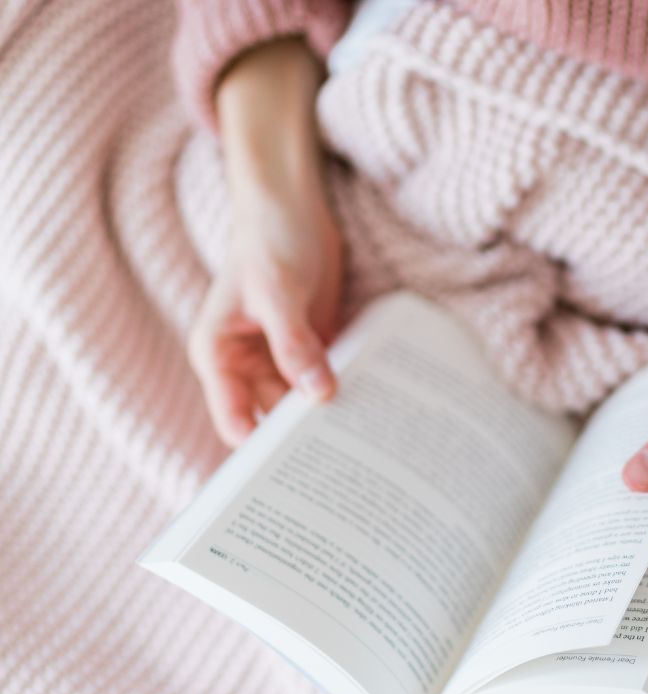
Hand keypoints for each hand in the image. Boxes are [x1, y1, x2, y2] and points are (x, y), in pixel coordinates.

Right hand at [188, 37, 342, 446]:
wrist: (293, 207)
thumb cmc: (271, 241)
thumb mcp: (279, 291)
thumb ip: (295, 344)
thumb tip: (317, 396)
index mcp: (217, 356)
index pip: (233, 421)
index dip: (259, 453)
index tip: (295, 478)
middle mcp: (245, 366)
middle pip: (271, 421)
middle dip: (301, 442)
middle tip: (343, 471)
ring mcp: (278, 360)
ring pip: (302, 407)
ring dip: (329, 421)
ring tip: (366, 450)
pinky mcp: (310, 350)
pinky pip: (326, 384)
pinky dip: (345, 396)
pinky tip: (375, 413)